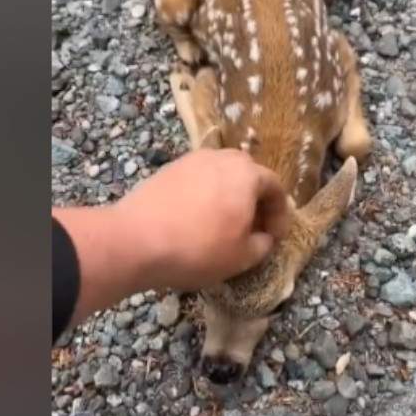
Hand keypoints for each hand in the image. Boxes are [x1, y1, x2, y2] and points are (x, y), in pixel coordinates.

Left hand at [114, 148, 288, 290]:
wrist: (135, 240)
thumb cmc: (198, 249)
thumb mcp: (241, 257)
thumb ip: (263, 244)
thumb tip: (264, 236)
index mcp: (247, 174)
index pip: (276, 188)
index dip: (280, 215)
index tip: (274, 237)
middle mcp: (222, 158)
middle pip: (248, 176)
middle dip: (255, 201)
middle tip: (252, 229)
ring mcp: (192, 160)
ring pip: (221, 176)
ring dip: (229, 197)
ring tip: (223, 225)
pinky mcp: (168, 169)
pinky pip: (198, 180)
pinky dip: (205, 196)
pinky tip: (196, 220)